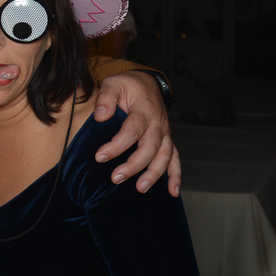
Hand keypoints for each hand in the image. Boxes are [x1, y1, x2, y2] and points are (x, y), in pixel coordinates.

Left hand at [93, 70, 180, 196]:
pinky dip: (176, 176)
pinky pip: (176, 159)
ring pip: (164, 157)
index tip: (100, 156)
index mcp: (144, 110)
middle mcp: (157, 124)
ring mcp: (164, 133)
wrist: (147, 83)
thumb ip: (106, 98)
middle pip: (149, 148)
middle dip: (134, 165)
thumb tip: (100, 116)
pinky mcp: (167, 140)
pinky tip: (173, 192)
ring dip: (154, 174)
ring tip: (141, 188)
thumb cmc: (128, 85)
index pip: (131, 130)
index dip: (116, 146)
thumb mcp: (113, 83)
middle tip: (116, 178)